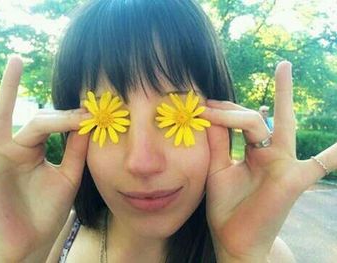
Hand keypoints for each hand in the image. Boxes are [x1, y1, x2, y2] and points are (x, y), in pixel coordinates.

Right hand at [0, 56, 89, 261]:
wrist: (27, 243)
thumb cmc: (45, 211)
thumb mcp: (68, 174)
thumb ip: (76, 148)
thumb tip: (91, 122)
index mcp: (33, 150)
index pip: (55, 125)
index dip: (75, 119)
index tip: (97, 114)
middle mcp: (15, 145)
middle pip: (45, 120)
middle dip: (65, 116)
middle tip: (89, 111)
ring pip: (28, 121)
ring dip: (18, 90)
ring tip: (17, 61)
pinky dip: (4, 96)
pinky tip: (13, 68)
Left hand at [202, 61, 336, 261]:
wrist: (233, 239)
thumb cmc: (226, 206)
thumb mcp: (216, 169)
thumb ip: (217, 143)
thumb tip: (210, 114)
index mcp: (251, 152)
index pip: (240, 122)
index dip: (222, 112)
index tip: (201, 106)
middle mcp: (269, 154)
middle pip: (261, 117)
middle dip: (259, 96)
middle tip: (265, 71)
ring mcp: (283, 164)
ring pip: (281, 126)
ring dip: (282, 99)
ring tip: (284, 70)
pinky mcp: (293, 180)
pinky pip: (319, 166)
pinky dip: (334, 154)